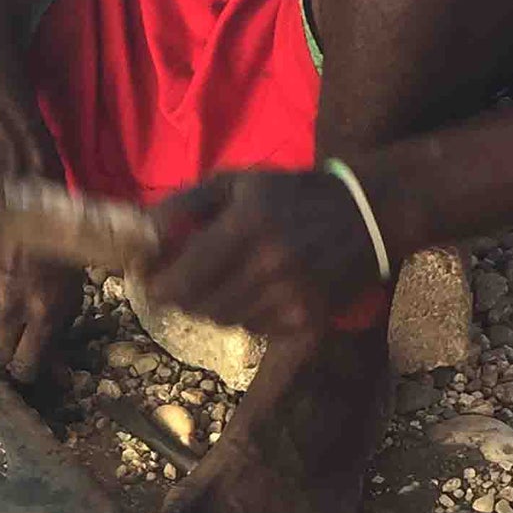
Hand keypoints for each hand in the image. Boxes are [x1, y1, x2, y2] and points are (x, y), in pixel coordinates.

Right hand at [0, 237, 83, 381]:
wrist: (34, 214)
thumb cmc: (59, 260)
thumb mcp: (71, 300)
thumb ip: (59, 338)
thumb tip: (59, 379)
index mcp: (43, 314)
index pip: (24, 366)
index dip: (26, 370)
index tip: (27, 367)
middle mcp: (11, 307)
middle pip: (2, 351)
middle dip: (13, 347)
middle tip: (21, 332)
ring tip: (10, 299)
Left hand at [140, 169, 389, 336]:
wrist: (369, 214)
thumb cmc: (292, 193)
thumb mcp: (236, 183)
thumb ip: (185, 205)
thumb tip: (144, 232)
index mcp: (246, 227)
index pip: (184, 277)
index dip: (158, 286)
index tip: (149, 282)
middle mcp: (268, 267)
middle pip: (200, 306)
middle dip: (183, 296)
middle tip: (183, 281)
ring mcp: (291, 298)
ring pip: (225, 320)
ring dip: (213, 305)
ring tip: (224, 280)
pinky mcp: (308, 320)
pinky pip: (255, 329)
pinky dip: (244, 315)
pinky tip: (255, 291)